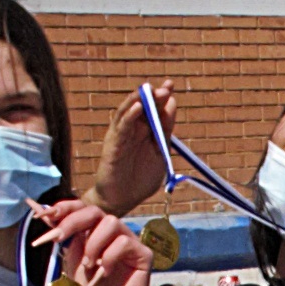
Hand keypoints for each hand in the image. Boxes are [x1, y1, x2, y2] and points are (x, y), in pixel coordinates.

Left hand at [36, 198, 153, 285]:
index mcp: (94, 232)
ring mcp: (129, 241)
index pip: (82, 209)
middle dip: (74, 221)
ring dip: (94, 243)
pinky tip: (105, 272)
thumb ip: (67, 240)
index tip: (46, 215)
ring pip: (111, 222)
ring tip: (89, 265)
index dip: (65, 208)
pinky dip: (109, 256)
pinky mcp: (143, 254)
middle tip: (59, 236)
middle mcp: (112, 233)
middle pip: (95, 211)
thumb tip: (53, 217)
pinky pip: (124, 243)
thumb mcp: (72, 263)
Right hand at [92, 82, 173, 217]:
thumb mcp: (160, 154)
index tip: (170, 85)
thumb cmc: (141, 180)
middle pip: (142, 108)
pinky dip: (129, 116)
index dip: (162, 98)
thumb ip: (165, 132)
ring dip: (139, 100)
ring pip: (128, 112)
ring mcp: (122, 136)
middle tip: (164, 88)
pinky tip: (138, 107)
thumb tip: (171, 106)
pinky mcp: (113, 144)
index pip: (155, 110)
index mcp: (146, 132)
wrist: (123, 200)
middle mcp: (133, 130)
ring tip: (149, 90)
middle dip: (153, 96)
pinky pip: (121, 127)